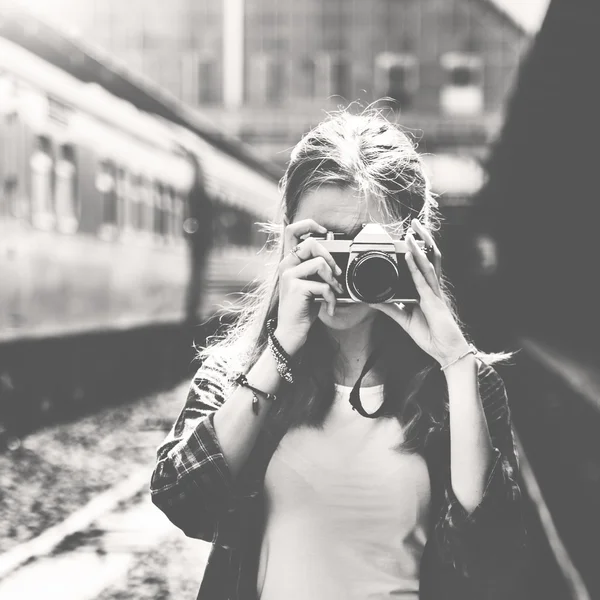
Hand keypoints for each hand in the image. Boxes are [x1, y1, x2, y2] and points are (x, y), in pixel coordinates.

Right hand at [275, 219, 343, 355]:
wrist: (291, 332)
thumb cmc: (303, 308)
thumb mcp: (310, 283)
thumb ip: (316, 268)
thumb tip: (334, 253)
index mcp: (289, 261)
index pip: (291, 230)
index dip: (309, 224)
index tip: (324, 231)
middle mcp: (285, 265)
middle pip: (311, 243)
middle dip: (329, 256)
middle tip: (336, 273)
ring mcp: (289, 276)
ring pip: (319, 263)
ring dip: (333, 280)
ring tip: (334, 292)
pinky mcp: (296, 288)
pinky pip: (323, 285)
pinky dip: (332, 298)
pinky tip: (329, 307)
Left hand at [373, 219, 469, 365]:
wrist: (447, 352)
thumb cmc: (432, 336)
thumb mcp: (404, 319)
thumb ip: (390, 308)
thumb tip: (372, 300)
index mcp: (429, 291)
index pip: (425, 264)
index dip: (420, 249)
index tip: (410, 236)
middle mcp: (434, 288)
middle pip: (431, 257)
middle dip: (424, 239)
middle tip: (415, 223)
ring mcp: (435, 293)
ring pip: (428, 264)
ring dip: (419, 247)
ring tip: (410, 233)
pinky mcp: (433, 302)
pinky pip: (423, 280)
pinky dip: (415, 266)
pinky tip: (410, 255)